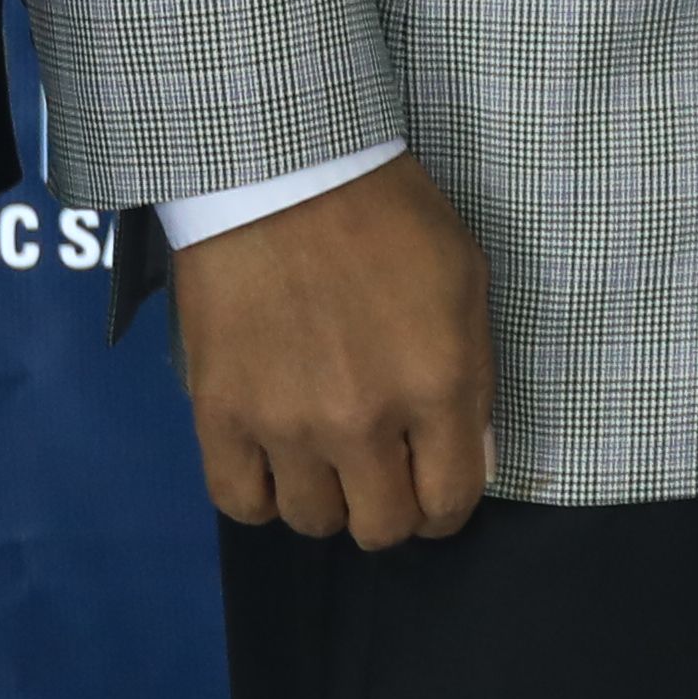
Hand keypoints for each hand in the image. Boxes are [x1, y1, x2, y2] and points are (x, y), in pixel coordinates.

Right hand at [168, 152, 495, 544]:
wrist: (282, 171)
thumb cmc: (387, 215)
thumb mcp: (465, 279)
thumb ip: (475, 378)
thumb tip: (476, 460)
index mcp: (437, 387)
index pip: (449, 504)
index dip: (445, 506)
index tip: (433, 487)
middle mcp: (364, 423)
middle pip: (381, 528)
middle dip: (390, 507)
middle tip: (381, 469)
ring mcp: (286, 425)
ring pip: (312, 522)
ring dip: (325, 497)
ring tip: (324, 454)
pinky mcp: (220, 416)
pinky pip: (240, 503)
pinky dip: (260, 495)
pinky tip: (273, 461)